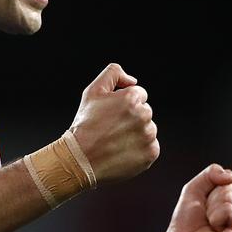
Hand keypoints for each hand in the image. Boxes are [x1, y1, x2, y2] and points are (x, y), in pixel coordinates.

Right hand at [68, 63, 158, 183]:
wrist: (80, 159)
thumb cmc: (85, 124)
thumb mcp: (93, 91)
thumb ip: (113, 73)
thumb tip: (133, 80)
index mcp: (132, 98)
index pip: (139, 95)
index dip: (124, 104)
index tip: (112, 115)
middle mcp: (144, 115)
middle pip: (145, 112)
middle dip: (131, 118)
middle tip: (111, 129)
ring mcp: (149, 136)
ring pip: (148, 130)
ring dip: (136, 134)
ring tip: (116, 141)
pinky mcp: (151, 153)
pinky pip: (150, 147)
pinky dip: (140, 150)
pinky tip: (122, 152)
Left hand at [158, 164, 231, 231]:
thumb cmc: (187, 224)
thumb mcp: (194, 189)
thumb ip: (211, 173)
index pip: (227, 179)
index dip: (208, 190)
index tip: (202, 206)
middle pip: (227, 187)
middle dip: (210, 200)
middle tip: (205, 218)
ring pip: (228, 196)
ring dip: (212, 210)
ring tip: (210, 225)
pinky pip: (229, 209)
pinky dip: (216, 217)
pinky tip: (216, 231)